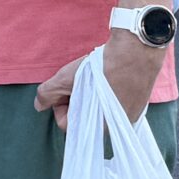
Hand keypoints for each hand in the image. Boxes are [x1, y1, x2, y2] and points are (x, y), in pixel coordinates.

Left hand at [33, 31, 159, 129]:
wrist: (136, 51)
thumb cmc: (101, 68)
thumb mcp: (65, 79)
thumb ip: (47, 94)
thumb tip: (39, 105)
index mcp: (96, 127)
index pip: (67, 124)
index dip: (60, 105)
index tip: (65, 88)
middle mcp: (114, 127)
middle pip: (83, 117)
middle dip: (76, 100)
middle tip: (79, 81)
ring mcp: (129, 116)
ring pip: (99, 110)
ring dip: (91, 97)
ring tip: (93, 79)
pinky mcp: (139, 105)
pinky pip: (116, 104)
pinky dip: (108, 94)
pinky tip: (107, 79)